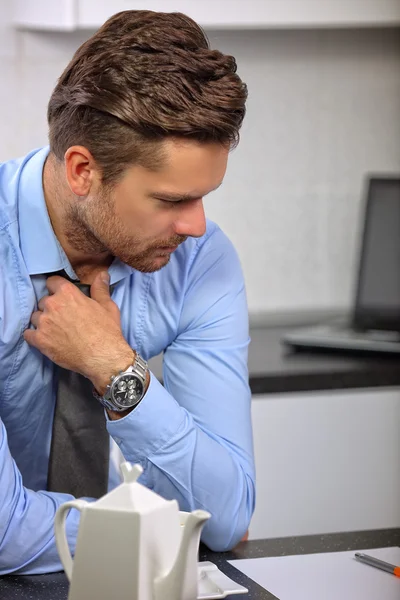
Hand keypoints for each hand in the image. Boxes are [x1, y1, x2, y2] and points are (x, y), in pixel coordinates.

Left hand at [24, 272, 133, 391]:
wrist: (102, 357)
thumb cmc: (107, 331)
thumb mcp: (108, 306)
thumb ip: (100, 288)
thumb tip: (102, 274)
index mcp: (67, 293)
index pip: (52, 282)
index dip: (57, 288)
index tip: (62, 296)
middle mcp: (52, 304)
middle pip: (44, 301)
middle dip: (51, 307)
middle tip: (63, 317)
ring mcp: (44, 323)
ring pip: (35, 317)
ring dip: (43, 321)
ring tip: (55, 330)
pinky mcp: (39, 340)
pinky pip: (28, 334)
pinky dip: (34, 336)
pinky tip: (44, 339)